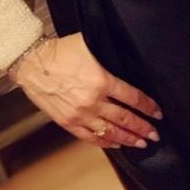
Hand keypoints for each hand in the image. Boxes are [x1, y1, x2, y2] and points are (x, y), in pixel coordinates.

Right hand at [10, 32, 163, 150]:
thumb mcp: (88, 45)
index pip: (132, 97)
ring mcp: (80, 114)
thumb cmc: (59, 51)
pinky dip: (106, 142)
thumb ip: (106, 55)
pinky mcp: (68, 122)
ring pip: (111, 132)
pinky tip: (116, 144)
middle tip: (154, 135)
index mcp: (101, 79)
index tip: (157, 113)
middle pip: (125, 118)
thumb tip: (124, 57)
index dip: (147, 107)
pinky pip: (91, 138)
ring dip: (129, 139)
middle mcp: (93, 100)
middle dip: (143, 128)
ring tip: (141, 143)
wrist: (32, 63)